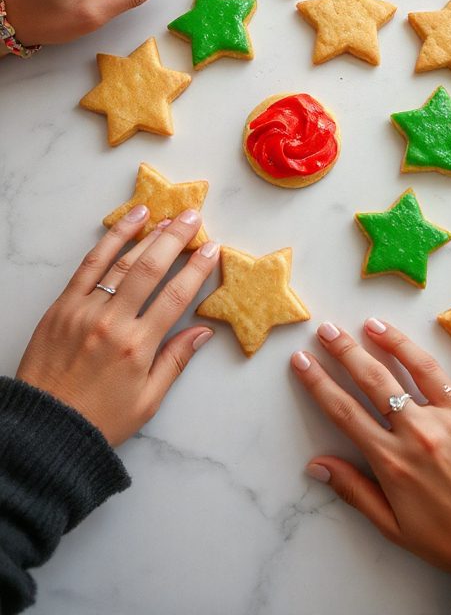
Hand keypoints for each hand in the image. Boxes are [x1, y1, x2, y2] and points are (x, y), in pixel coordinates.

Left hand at [16, 206, 218, 445]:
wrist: (46, 427)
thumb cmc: (100, 419)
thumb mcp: (148, 400)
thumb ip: (176, 361)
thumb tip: (203, 331)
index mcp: (138, 347)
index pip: (176, 296)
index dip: (198, 269)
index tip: (213, 249)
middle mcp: (113, 323)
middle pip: (151, 269)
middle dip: (176, 239)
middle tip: (194, 217)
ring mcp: (85, 310)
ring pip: (122, 262)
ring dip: (147, 234)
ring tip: (167, 215)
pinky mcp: (63, 305)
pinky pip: (89, 265)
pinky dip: (111, 240)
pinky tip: (128, 222)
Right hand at [292, 321, 450, 582]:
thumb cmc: (448, 541)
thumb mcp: (393, 527)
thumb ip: (354, 491)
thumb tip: (316, 465)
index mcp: (391, 464)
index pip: (344, 413)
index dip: (318, 384)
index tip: (301, 361)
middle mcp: (414, 434)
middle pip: (369, 382)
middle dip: (342, 353)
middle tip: (324, 331)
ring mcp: (443, 419)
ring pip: (403, 370)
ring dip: (378, 343)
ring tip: (358, 324)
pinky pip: (436, 374)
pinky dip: (413, 351)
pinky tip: (397, 338)